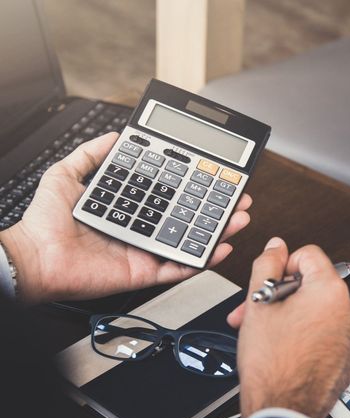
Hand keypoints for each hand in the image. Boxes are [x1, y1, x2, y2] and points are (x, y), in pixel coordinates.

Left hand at [0, 133, 251, 303]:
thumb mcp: (67, 175)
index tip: (212, 178)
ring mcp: (146, 251)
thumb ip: (90, 154)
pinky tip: (219, 248)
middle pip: (188, 219)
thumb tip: (112, 136)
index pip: (169, 197)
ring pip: (190, 241)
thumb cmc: (44, 223)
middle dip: (216, 209)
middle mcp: (141, 230)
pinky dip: (202, 260)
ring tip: (237, 218)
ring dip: (217, 231)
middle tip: (236, 199)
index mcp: (129, 210)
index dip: (193, 188)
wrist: (34, 256)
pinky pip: (180, 268)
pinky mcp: (145, 272)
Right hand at [228, 238, 349, 417]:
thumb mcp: (259, 303)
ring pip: (318, 310)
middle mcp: (349, 310)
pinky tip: (284, 348)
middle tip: (255, 311)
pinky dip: (307, 334)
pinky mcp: (348, 356)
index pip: (308, 255)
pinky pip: (327, 332)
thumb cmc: (273, 365)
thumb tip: (276, 246)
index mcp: (331, 290)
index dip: (282, 266)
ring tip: (267, 333)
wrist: (284, 411)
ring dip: (291, 315)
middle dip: (280, 295)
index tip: (268, 283)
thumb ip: (267, 264)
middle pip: (312, 285)